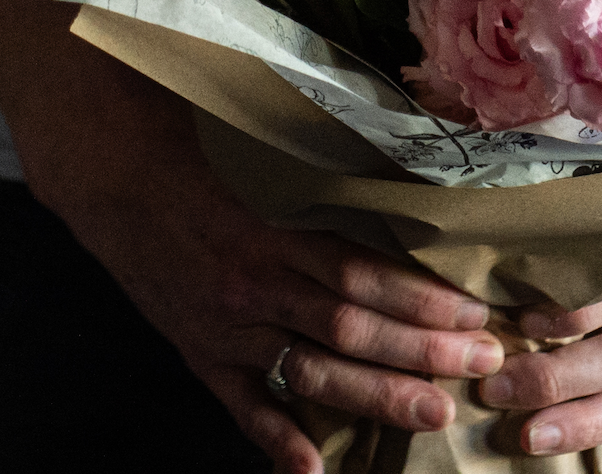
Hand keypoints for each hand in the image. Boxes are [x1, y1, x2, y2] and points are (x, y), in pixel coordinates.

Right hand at [45, 92, 505, 473]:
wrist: (120, 181)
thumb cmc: (205, 159)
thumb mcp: (271, 165)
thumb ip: (329, 191)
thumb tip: (405, 197)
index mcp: (277, 232)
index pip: (362, 272)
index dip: (420, 295)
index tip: (474, 309)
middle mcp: (257, 284)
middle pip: (351, 326)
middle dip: (421, 350)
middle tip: (482, 361)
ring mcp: (227, 327)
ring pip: (312, 370)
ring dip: (377, 395)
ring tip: (435, 412)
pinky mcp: (201, 355)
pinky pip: (244, 406)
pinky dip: (279, 440)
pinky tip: (318, 469)